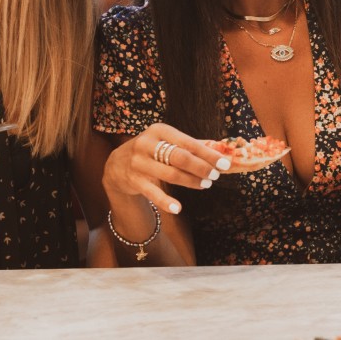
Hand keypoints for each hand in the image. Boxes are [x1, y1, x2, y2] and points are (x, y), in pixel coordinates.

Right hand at [101, 123, 228, 214]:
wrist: (116, 165)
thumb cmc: (150, 151)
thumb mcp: (166, 142)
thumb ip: (191, 145)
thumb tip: (221, 147)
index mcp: (160, 131)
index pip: (188, 142)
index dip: (208, 153)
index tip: (225, 162)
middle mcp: (147, 144)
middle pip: (180, 157)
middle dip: (201, 167)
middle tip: (216, 176)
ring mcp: (138, 162)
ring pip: (170, 174)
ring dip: (191, 181)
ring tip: (205, 185)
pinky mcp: (133, 180)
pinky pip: (152, 192)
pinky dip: (165, 201)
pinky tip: (178, 208)